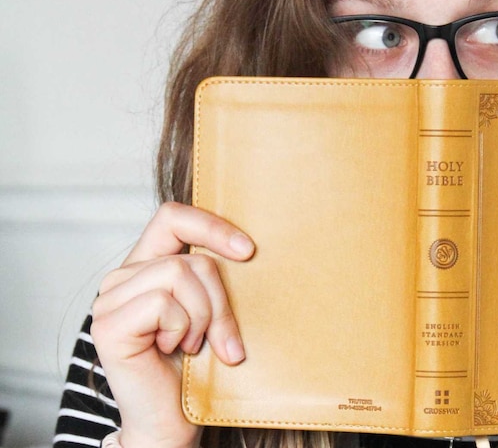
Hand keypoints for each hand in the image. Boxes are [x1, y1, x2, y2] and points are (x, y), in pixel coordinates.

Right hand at [90, 202, 254, 447]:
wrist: (172, 421)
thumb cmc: (197, 366)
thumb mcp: (212, 310)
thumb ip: (215, 278)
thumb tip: (248, 248)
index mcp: (147, 266)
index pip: (172, 217)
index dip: (211, 226)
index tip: (248, 251)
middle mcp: (122, 278)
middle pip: (190, 258)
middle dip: (219, 301)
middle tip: (224, 339)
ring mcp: (110, 300)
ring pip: (179, 274)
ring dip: (203, 318)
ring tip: (194, 346)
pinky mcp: (108, 325)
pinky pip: (164, 304)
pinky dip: (182, 329)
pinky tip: (173, 351)